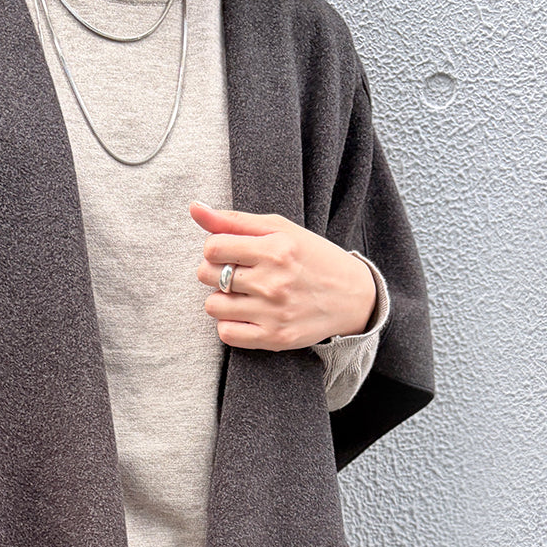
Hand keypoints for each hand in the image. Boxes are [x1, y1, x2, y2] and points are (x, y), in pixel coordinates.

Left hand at [190, 200, 376, 350]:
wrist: (353, 296)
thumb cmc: (311, 258)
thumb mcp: (279, 230)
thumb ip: (234, 221)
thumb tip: (194, 208)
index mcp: (276, 249)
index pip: (212, 247)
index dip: (215, 248)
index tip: (230, 252)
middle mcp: (274, 282)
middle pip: (207, 275)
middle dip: (215, 271)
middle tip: (237, 273)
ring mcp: (274, 313)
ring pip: (212, 306)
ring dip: (221, 299)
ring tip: (242, 294)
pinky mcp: (274, 338)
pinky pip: (226, 333)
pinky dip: (230, 324)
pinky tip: (246, 314)